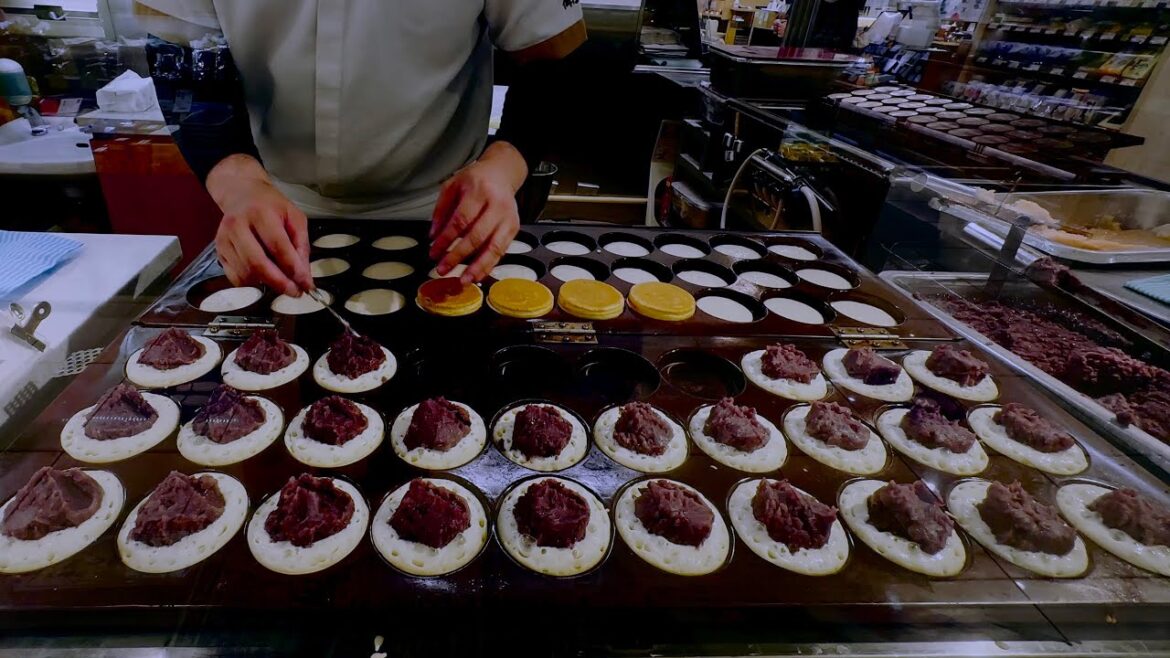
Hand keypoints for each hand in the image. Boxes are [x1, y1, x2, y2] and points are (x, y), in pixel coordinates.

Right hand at [206, 155, 311, 296]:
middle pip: (257, 264)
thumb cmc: (271, 206)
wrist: (241, 194)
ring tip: (281, 280)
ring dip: (267, 283)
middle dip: (279, 283)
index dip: (293, 269)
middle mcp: (237, 225)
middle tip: (295, 292)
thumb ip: (301, 246)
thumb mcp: (294, 218)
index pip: (278, 247)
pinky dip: (252, 282)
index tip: (306, 284)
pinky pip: (235, 277)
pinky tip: (263, 275)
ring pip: (246, 273)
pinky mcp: (218, 250)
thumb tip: (304, 277)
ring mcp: (224, 239)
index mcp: (260, 213)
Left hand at [429, 142, 526, 283]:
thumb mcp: (452, 185)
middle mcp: (497, 206)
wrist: (502, 173)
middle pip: (477, 236)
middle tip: (442, 269)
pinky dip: (489, 265)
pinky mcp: (514, 228)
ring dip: (478, 267)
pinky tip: (478, 275)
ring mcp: (508, 219)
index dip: (446, 239)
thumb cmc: (476, 180)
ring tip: (463, 280)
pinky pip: (502, 251)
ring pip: (494, 248)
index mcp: (479, 191)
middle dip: (458, 256)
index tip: (434, 252)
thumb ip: (441, 209)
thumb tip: (433, 236)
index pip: (461, 220)